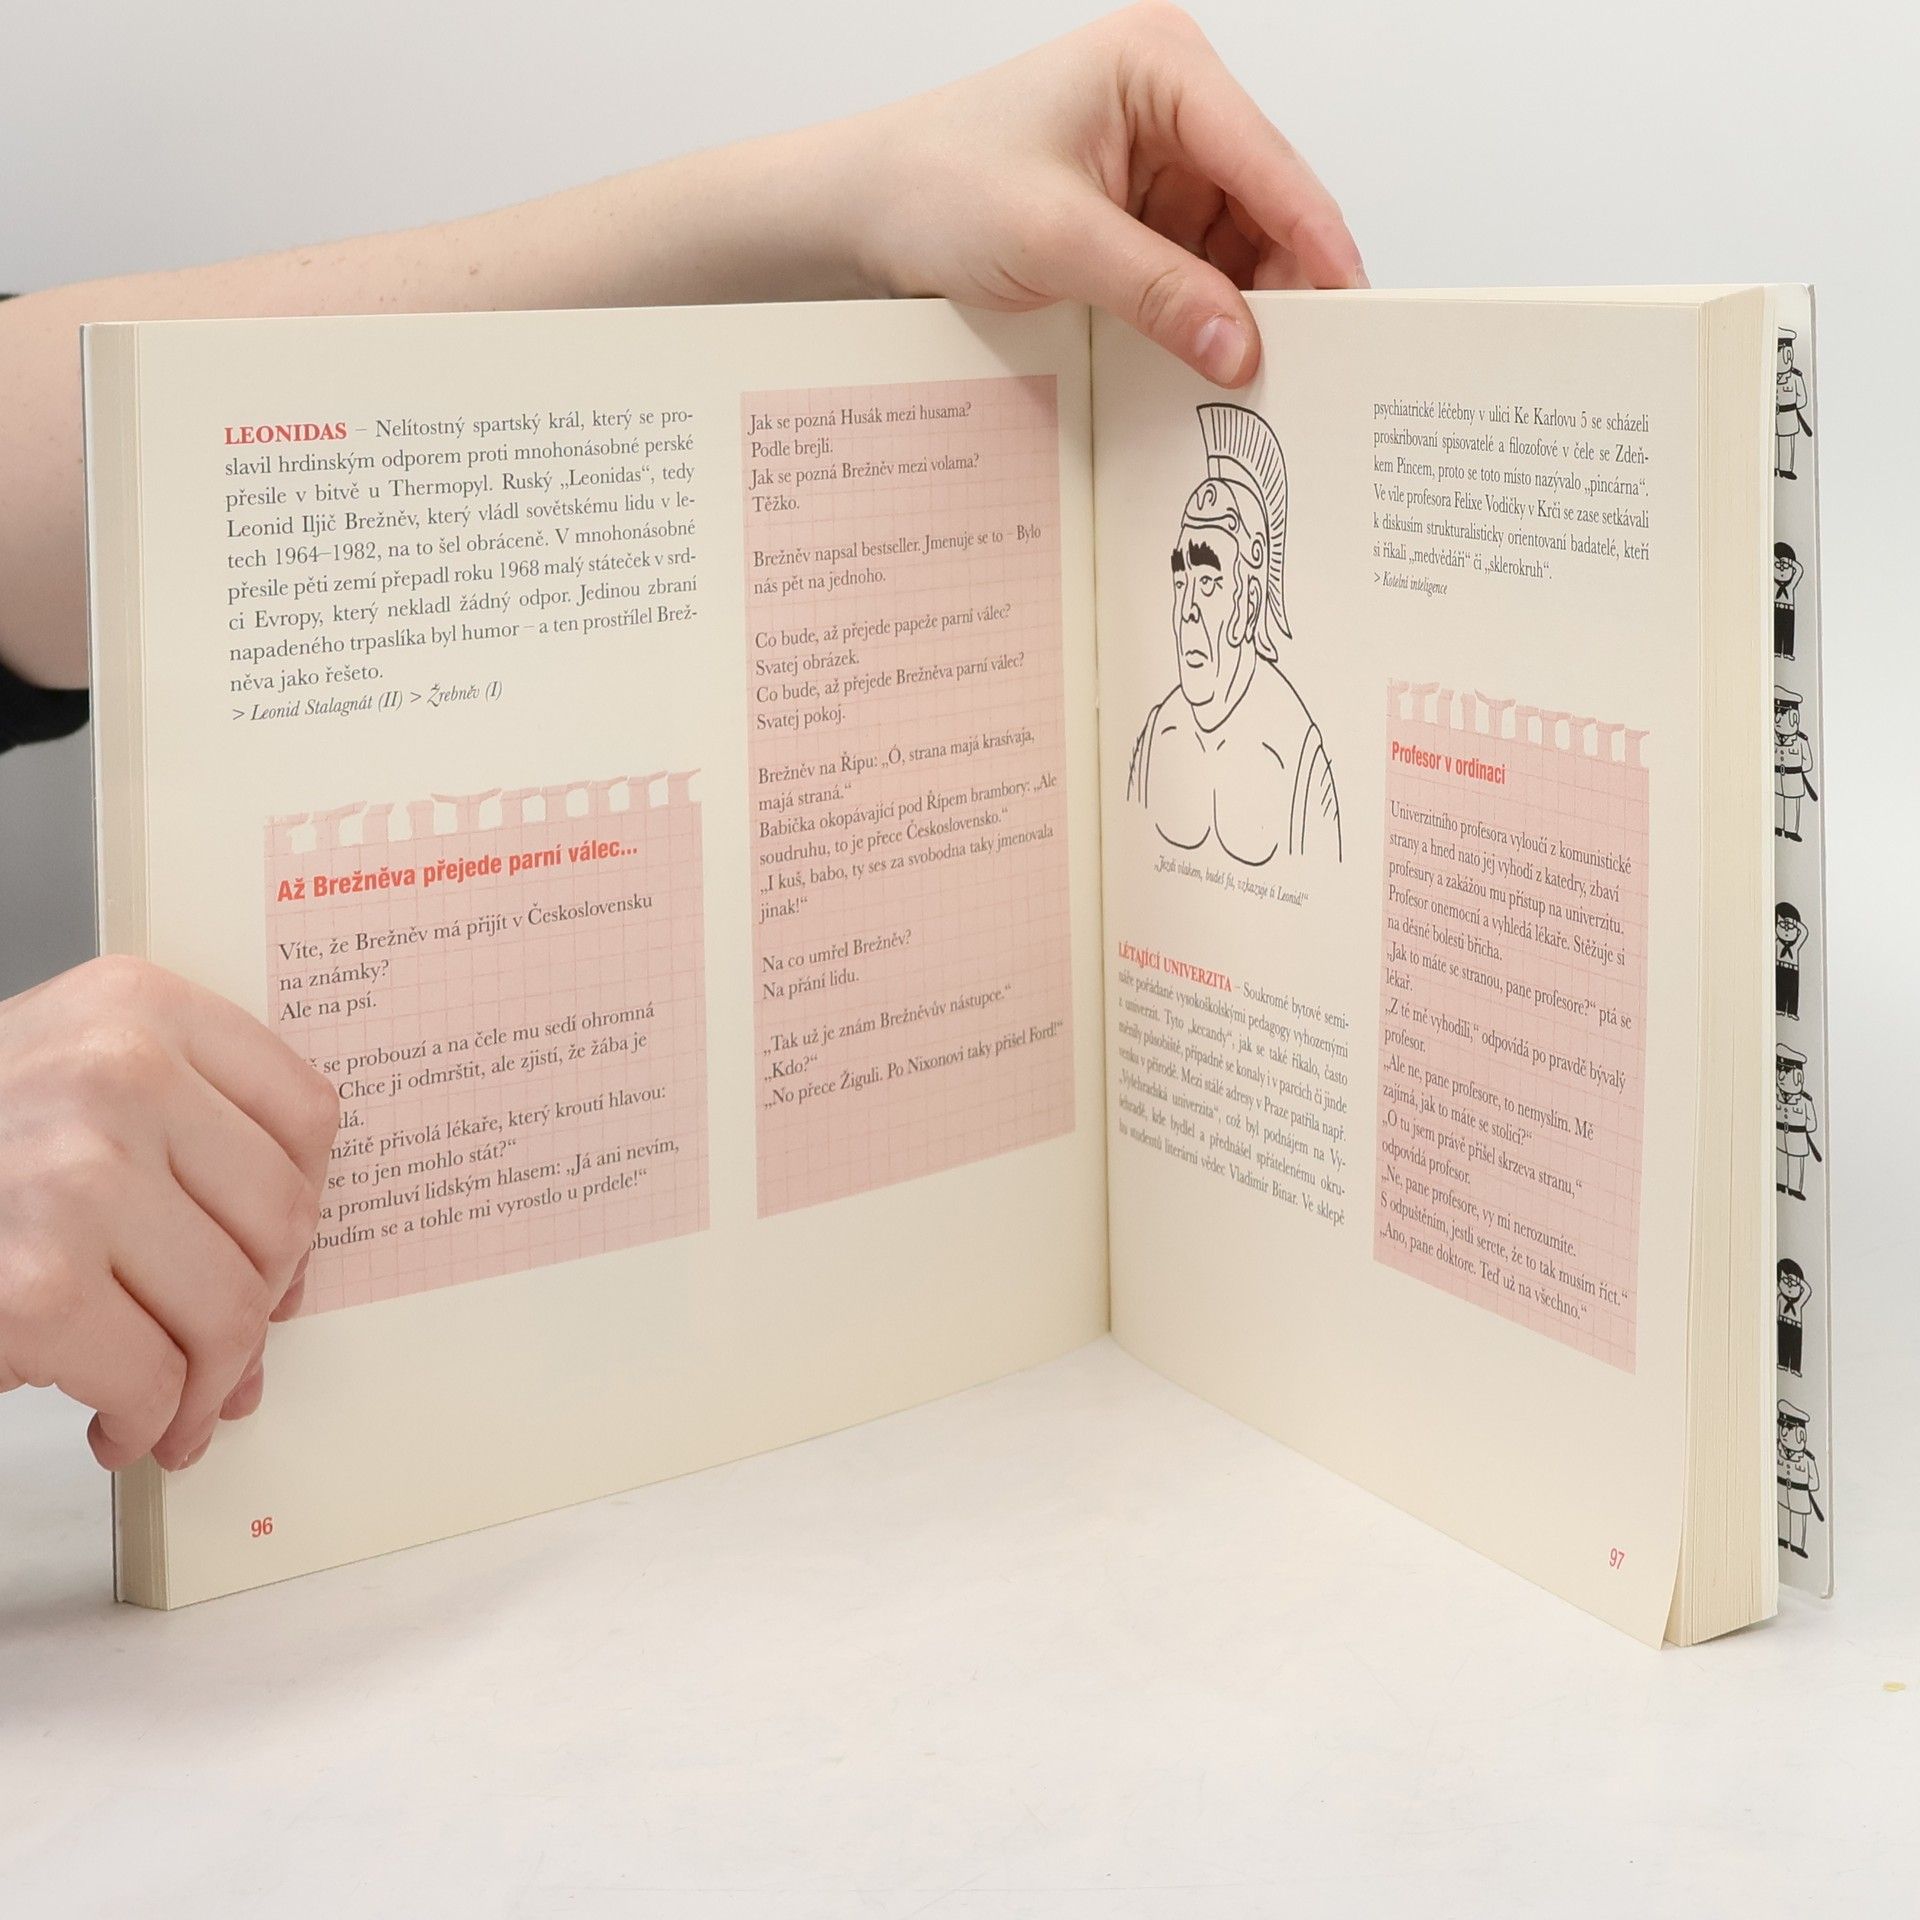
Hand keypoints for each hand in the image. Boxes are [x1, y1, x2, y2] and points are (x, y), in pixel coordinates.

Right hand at [0, 957, 338, 1469]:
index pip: (304, 1113)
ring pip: (229, 1308)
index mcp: (137, 1006)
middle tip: (225, 1358)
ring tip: (172, 1406)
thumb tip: (285, 1280)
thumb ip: (180, 1135)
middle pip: (279, 1220)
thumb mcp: (67, 1079)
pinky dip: (144, 1421)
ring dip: (207, 1385)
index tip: (281, 1259)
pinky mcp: (36, 1281)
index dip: (306, 1208)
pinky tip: (117, 1423)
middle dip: (258, 1313)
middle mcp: (116, 1071)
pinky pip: (152, 1374)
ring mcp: (77, 1173)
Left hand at [846, 2, 1365, 385]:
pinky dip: (1202, 317)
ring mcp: (1155, 162)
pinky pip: (1193, 271)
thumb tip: (1240, 346)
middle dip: (1278, 283)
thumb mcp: (1054, 241)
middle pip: (1261, 205)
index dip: (1313, 236)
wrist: (861, 214)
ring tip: (1255, 376)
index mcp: (1158, 67)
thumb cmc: (934, 188)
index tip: (1351, 305)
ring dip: (1241, 309)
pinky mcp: (1135, 216)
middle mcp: (1168, 105)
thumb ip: (1156, 294)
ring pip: (1233, 247)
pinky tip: (1209, 362)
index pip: (1263, 157)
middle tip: (1304, 365)